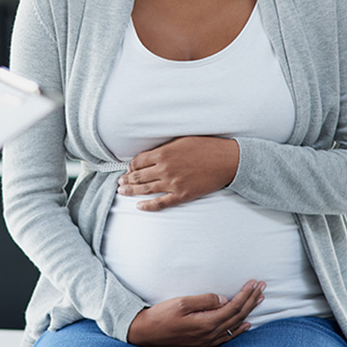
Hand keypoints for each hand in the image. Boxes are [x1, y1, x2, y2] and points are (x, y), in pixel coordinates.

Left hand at [117, 136, 238, 210]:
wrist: (227, 161)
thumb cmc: (206, 147)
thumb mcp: (181, 140)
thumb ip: (164, 148)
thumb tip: (150, 155)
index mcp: (164, 153)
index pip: (138, 161)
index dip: (130, 166)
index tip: (127, 169)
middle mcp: (165, 169)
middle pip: (138, 176)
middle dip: (126, 179)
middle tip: (119, 182)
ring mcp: (173, 183)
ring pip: (145, 190)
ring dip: (131, 191)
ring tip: (121, 191)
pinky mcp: (182, 195)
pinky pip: (161, 203)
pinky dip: (148, 206)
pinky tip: (139, 206)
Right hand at [127, 280, 265, 346]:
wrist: (146, 332)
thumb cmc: (161, 315)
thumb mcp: (181, 303)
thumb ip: (204, 300)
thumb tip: (223, 299)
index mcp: (206, 322)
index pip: (233, 307)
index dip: (246, 295)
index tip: (255, 283)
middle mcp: (210, 334)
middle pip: (237, 315)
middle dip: (251, 300)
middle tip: (262, 287)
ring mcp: (207, 340)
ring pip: (234, 325)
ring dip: (248, 312)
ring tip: (259, 300)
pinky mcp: (202, 342)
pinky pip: (227, 336)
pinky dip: (238, 329)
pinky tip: (245, 325)